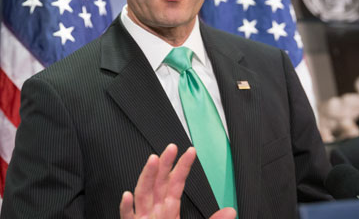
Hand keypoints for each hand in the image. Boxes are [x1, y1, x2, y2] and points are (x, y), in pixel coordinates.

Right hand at [119, 144, 235, 218]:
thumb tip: (232, 211)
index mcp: (169, 211)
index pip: (175, 184)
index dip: (183, 167)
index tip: (191, 151)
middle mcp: (155, 213)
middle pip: (158, 184)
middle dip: (164, 164)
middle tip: (171, 146)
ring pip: (143, 195)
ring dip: (146, 177)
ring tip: (153, 160)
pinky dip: (126, 208)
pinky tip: (128, 195)